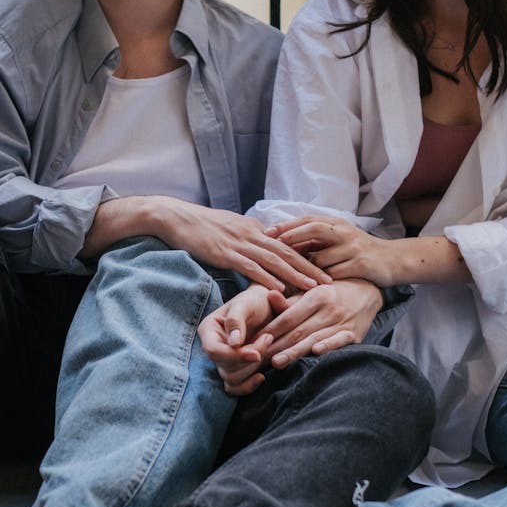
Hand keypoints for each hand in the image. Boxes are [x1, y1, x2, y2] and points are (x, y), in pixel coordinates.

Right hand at [154, 198, 331, 291]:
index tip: (325, 267)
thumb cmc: (200, 226)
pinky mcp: (225, 253)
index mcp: (255, 228)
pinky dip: (267, 278)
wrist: (176, 217)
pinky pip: (251, 267)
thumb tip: (263, 247)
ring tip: (313, 287)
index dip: (307, 256)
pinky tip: (279, 289)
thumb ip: (248, 238)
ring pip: (275, 260)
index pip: (287, 243)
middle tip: (330, 281)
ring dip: (296, 274)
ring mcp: (240, 243)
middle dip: (310, 267)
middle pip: (288, 252)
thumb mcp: (230, 229)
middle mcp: (252, 234)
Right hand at [199, 285, 277, 395]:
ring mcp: (224, 360)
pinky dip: (248, 386)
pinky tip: (261, 376)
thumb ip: (237, 320)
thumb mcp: (245, 302)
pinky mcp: (236, 370)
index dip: (234, 356)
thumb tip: (233, 342)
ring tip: (268, 344)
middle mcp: (213, 347)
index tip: (256, 354)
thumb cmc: (255, 300)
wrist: (268, 306)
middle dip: (249, 358)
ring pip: (232, 378)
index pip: (213, 351)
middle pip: (224, 367)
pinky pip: (235, 388)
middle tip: (268, 337)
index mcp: (209, 330)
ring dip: (253, 368)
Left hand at [260, 279, 383, 368]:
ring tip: (277, 362)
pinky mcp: (355, 334)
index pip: (289, 316)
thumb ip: (291, 298)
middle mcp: (329, 308)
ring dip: (295, 352)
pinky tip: (315, 353)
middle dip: (278, 346)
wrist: (368, 289)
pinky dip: (328, 346)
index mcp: (316, 295)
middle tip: (259, 357)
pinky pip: (340, 341)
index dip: (271, 329)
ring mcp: (343, 321)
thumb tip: (268, 295)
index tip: (255, 340)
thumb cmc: (333, 290)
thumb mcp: (313, 289)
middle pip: (299, 330)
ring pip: (314, 339)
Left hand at [269, 216, 398, 286]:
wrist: (392, 260)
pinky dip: (321, 281)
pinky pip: (335, 274)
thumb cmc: (358, 252)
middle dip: (292, 236)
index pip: (307, 219)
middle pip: (314, 229)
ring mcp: (353, 248)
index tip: (265, 232)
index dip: (286, 225)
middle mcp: (344, 232)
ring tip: (287, 277)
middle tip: (272, 245)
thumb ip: (315, 240)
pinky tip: (309, 290)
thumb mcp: (338, 240)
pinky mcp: (360, 264)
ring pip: (322, 257)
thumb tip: (283, 243)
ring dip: (305, 268)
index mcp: (336, 224)